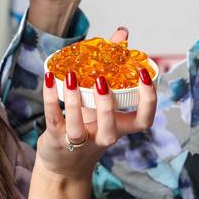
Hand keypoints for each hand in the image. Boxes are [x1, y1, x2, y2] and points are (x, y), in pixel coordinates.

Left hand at [36, 61, 155, 181]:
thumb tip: (122, 33)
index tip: (144, 74)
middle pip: (110, 128)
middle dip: (107, 105)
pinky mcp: (56, 139)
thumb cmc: (89, 126)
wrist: (64, 165)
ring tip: (71, 76)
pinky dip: (49, 98)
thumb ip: (113, 65)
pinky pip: (53, 118)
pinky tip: (49, 78)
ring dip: (74, 101)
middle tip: (102, 80)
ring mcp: (79, 141)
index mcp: (120, 127)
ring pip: (78, 126)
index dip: (148, 99)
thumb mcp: (102, 101)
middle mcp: (102, 137)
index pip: (144, 119)